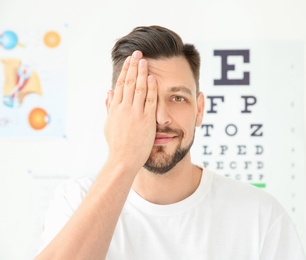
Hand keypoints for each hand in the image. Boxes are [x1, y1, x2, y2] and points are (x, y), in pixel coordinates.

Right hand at [104, 51, 156, 171]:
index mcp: (115, 108)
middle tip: (137, 53)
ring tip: (144, 60)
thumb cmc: (117, 144)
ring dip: (141, 72)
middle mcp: (124, 108)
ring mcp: (135, 113)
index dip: (125, 71)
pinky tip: (152, 77)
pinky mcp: (145, 119)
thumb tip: (108, 92)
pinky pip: (149, 100)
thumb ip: (109, 107)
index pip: (120, 84)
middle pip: (128, 82)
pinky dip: (150, 88)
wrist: (123, 159)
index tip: (129, 60)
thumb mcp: (109, 124)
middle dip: (133, 66)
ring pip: (138, 88)